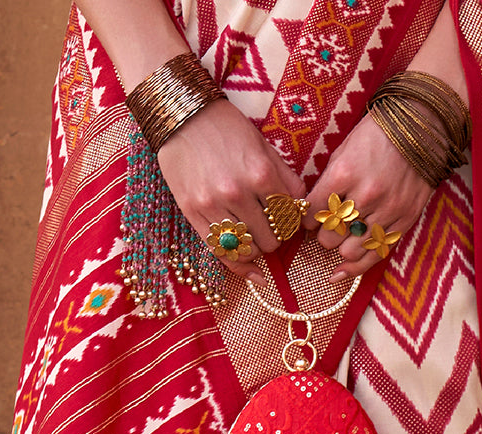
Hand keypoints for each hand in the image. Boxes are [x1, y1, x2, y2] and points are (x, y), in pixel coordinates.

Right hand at [157, 101, 306, 283]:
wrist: (182, 116)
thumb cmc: (225, 127)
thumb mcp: (262, 145)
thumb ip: (283, 176)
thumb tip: (299, 207)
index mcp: (261, 174)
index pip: (289, 217)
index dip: (292, 224)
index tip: (287, 223)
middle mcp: (238, 194)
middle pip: (270, 239)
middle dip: (274, 239)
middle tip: (271, 231)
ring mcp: (213, 207)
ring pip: (246, 249)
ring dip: (256, 250)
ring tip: (256, 241)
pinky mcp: (193, 214)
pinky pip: (219, 251)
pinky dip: (237, 264)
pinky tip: (249, 270)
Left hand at [305, 112, 432, 280]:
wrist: (423, 122)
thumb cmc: (378, 134)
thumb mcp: (344, 150)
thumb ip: (328, 183)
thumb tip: (311, 212)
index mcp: (344, 174)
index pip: (313, 212)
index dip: (307, 219)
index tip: (310, 218)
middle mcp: (365, 195)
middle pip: (328, 236)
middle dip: (324, 234)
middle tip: (328, 226)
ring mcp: (387, 209)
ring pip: (350, 250)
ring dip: (341, 247)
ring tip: (343, 236)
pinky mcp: (406, 218)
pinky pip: (377, 253)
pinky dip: (356, 266)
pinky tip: (340, 273)